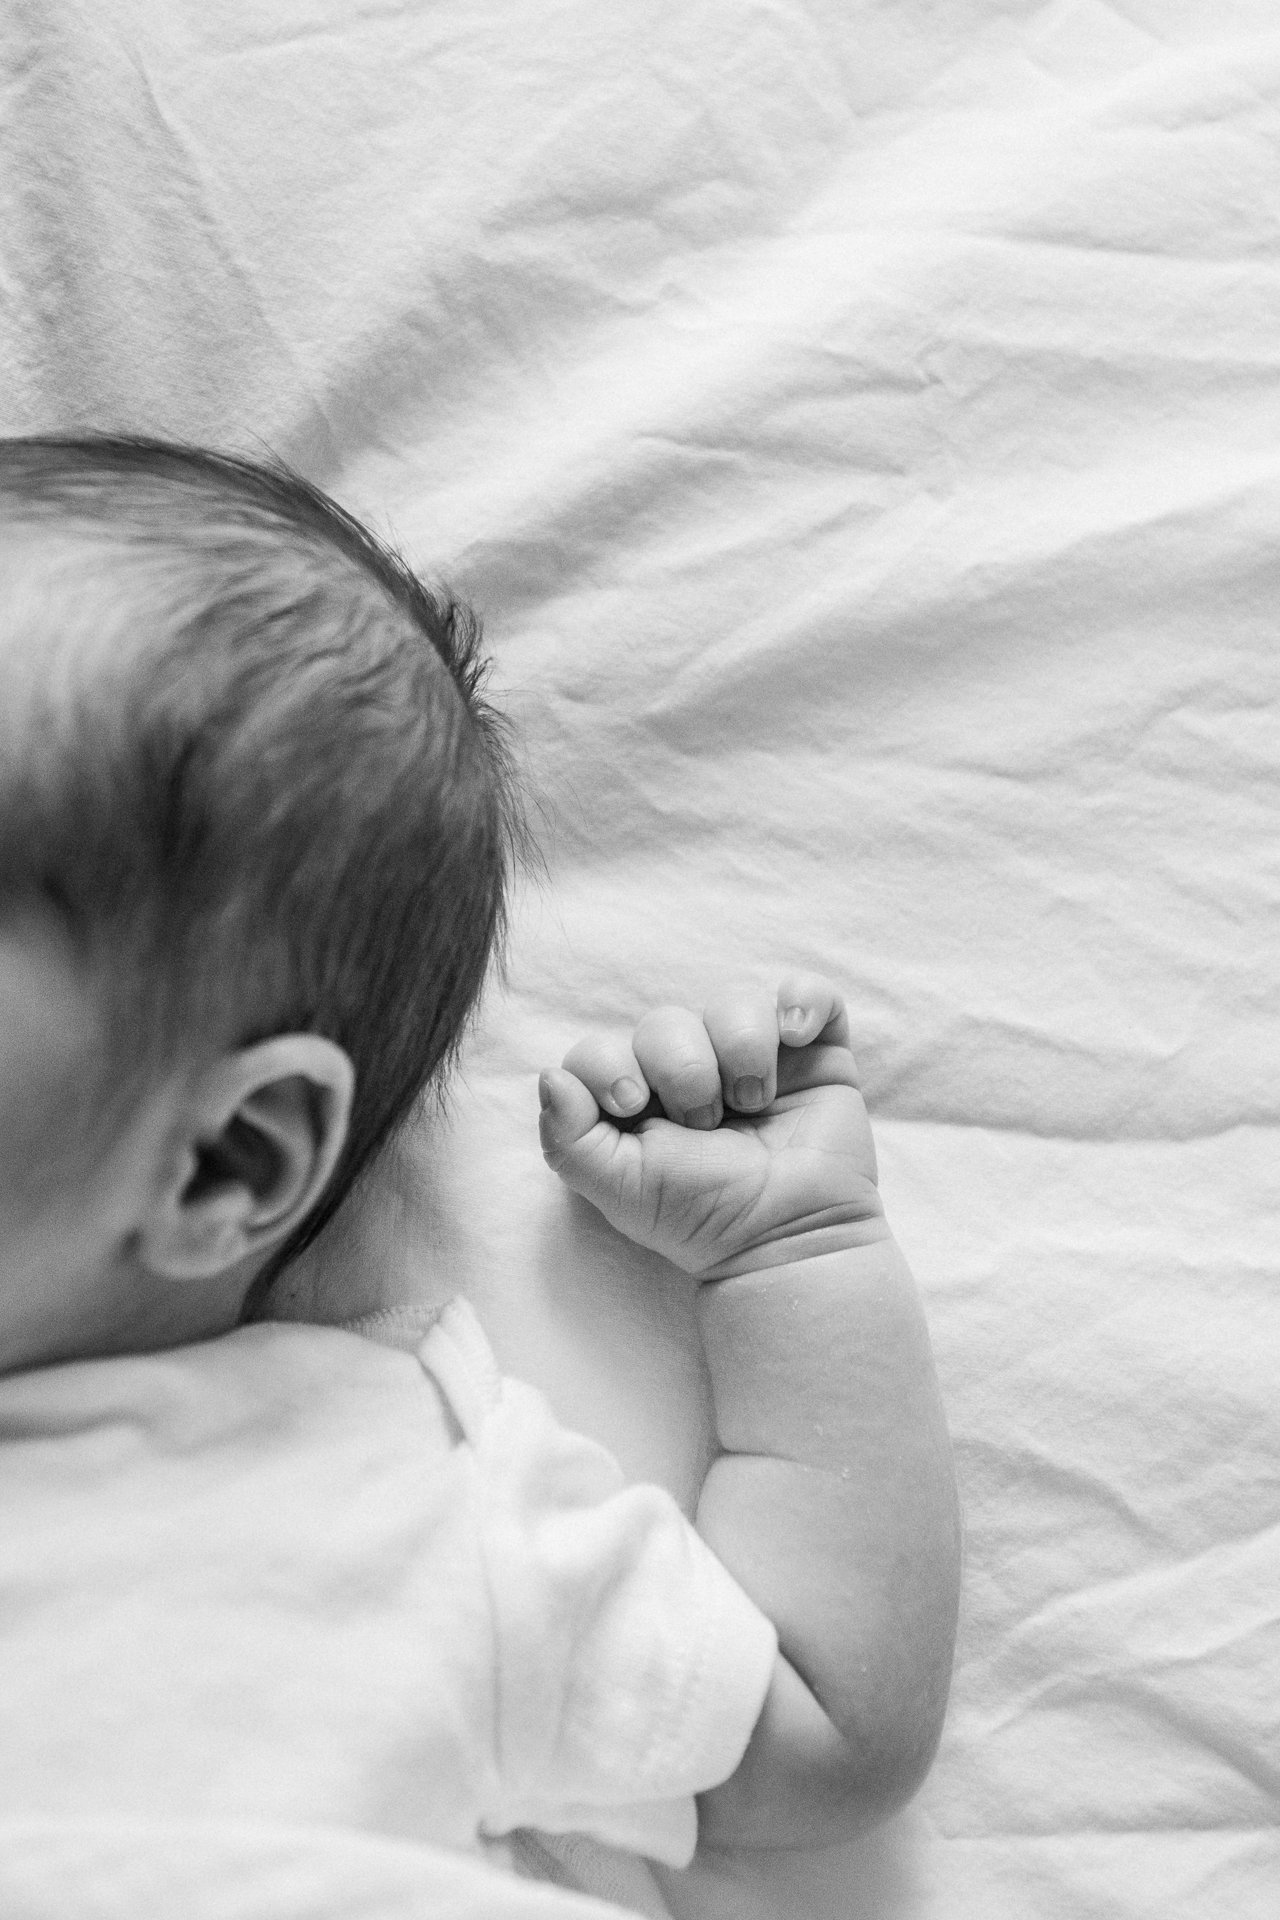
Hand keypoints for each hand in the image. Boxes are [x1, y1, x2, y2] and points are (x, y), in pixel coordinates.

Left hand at [538, 974, 885, 1278]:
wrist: (790, 1237)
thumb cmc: (703, 1217)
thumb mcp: (621, 1190)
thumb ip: (569, 1140)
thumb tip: (550, 1077)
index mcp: (639, 1100)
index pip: (602, 1050)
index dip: (609, 1064)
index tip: (633, 1103)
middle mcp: (692, 1071)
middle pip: (666, 1022)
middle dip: (683, 1069)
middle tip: (704, 1124)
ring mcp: (754, 1058)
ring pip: (734, 1002)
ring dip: (741, 1047)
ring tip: (754, 1103)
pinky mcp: (814, 1054)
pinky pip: (809, 995)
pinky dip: (802, 1000)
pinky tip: (794, 1036)